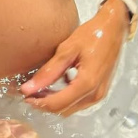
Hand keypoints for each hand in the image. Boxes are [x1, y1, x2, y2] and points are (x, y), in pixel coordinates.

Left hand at [19, 1, 128, 115]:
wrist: (114, 28)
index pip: (57, 104)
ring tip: (39, 89)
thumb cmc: (91, 34)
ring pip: (71, 108)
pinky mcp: (100, 91)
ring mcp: (99, 95)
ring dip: (54, 102)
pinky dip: (65, 98)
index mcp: (86, 84)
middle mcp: (94, 95)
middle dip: (45, 104)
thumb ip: (49, 71)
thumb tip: (28, 88)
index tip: (24, 94)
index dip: (38, 102)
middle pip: (64, 110)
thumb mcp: (68, 49)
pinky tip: (56, 84)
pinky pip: (78, 102)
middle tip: (29, 92)